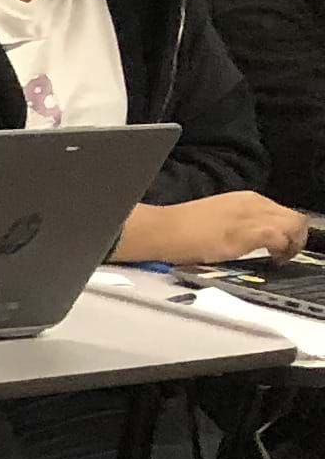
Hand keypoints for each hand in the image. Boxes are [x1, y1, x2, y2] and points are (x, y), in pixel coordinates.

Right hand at [134, 192, 310, 267]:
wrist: (161, 230)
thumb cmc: (179, 229)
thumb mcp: (215, 219)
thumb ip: (236, 224)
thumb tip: (246, 239)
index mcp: (245, 199)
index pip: (281, 211)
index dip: (286, 230)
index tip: (280, 245)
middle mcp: (252, 203)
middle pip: (295, 217)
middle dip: (297, 238)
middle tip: (286, 254)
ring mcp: (251, 216)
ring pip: (295, 225)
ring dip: (295, 244)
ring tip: (281, 258)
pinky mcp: (247, 232)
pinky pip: (280, 237)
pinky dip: (283, 249)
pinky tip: (273, 259)